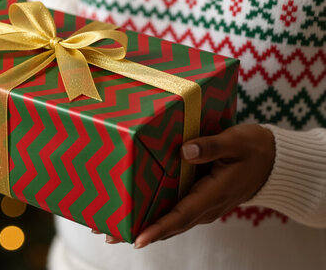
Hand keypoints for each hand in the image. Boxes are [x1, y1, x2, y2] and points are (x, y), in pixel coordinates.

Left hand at [93, 124, 275, 246]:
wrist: (274, 161)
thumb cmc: (254, 148)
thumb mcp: (236, 141)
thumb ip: (211, 146)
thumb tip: (185, 150)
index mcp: (213, 194)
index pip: (181, 216)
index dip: (158, 229)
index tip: (136, 239)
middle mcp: (206, 206)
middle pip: (169, 225)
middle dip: (138, 231)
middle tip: (106, 234)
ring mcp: (203, 205)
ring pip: (170, 221)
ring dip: (142, 225)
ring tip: (111, 227)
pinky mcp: (199, 199)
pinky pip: (175, 211)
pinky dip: (154, 215)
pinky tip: (135, 211)